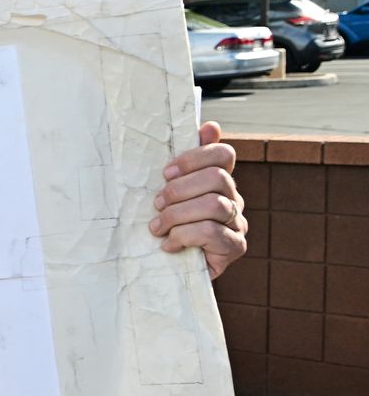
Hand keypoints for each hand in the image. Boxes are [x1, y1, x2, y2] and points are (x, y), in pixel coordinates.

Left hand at [150, 121, 246, 278]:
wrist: (167, 269)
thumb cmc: (165, 224)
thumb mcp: (167, 193)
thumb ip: (184, 162)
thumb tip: (211, 126)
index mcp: (219, 181)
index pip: (223, 154)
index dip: (194, 158)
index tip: (166, 172)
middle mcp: (234, 199)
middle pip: (217, 178)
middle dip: (179, 190)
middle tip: (157, 204)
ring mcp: (237, 223)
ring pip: (214, 205)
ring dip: (177, 215)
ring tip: (157, 227)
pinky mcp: (235, 247)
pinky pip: (210, 232)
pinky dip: (183, 236)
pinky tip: (168, 245)